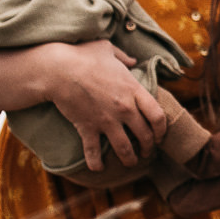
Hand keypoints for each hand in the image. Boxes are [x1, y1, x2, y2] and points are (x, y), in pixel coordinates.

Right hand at [42, 39, 168, 170]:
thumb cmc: (83, 56)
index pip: (158, 116)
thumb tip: (133, 61)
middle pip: (145, 136)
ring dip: (129, 159)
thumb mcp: (108, 50)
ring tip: (130, 163)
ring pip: (125, 148)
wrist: (58, 70)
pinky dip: (96, 163)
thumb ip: (124, 57)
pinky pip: (94, 151)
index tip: (159, 135)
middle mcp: (124, 109)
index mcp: (134, 90)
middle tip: (146, 151)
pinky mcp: (88, 128)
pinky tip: (98, 168)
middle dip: (148, 147)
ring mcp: (106, 120)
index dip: (162, 130)